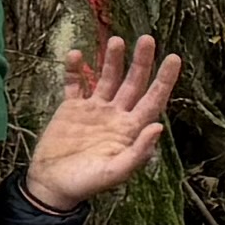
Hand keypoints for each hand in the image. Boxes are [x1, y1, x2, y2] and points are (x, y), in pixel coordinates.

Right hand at [21, 32, 179, 212]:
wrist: (51, 185)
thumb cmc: (85, 184)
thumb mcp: (114, 173)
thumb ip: (138, 152)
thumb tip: (158, 127)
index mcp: (130, 129)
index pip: (153, 100)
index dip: (164, 80)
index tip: (173, 58)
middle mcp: (115, 115)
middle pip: (133, 82)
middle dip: (141, 61)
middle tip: (147, 39)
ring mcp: (93, 109)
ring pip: (107, 78)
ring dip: (112, 59)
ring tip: (116, 41)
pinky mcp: (71, 108)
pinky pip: (75, 83)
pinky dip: (75, 69)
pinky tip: (76, 55)